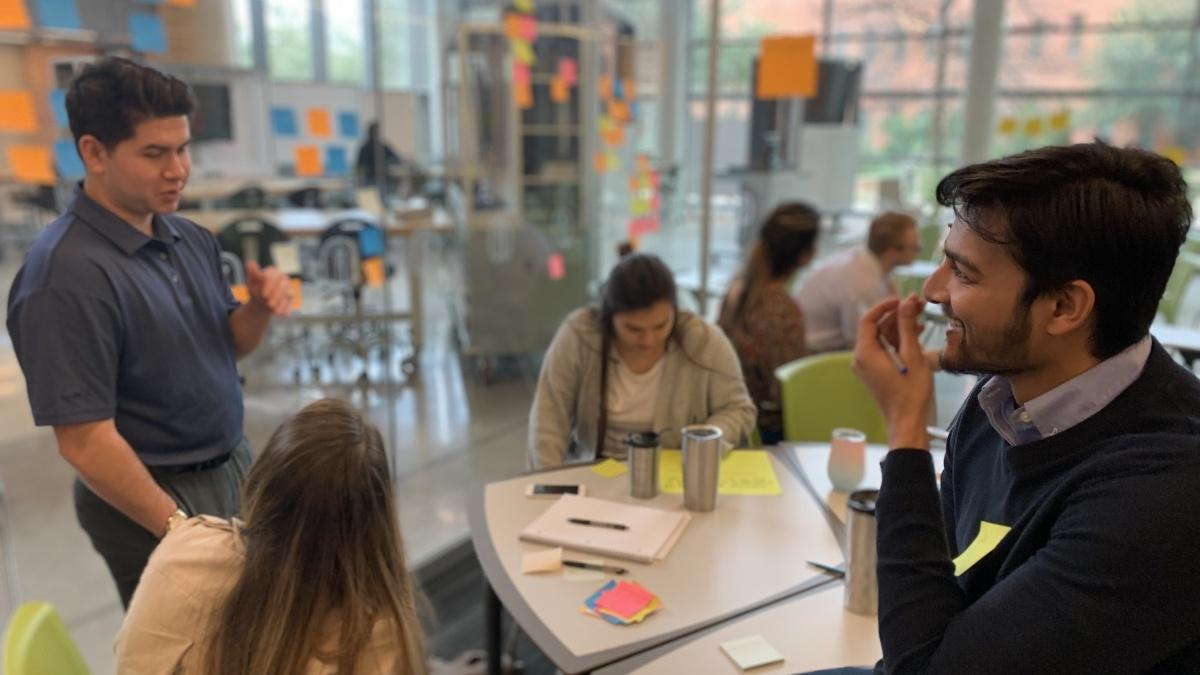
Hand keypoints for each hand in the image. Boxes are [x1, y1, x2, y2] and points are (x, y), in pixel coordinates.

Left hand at [245, 260, 291, 316]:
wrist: (261, 303)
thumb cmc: (256, 290)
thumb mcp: (251, 282)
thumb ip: (252, 273)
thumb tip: (250, 263)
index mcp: (272, 271)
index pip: (274, 274)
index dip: (269, 285)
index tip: (263, 294)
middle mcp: (283, 278)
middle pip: (283, 283)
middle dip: (276, 294)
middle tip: (269, 303)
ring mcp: (288, 288)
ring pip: (289, 293)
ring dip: (281, 302)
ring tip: (273, 310)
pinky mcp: (291, 298)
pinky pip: (291, 302)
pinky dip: (286, 308)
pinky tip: (280, 314)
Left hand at [852, 294, 932, 449]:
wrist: (907, 421)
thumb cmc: (910, 392)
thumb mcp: (912, 355)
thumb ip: (907, 326)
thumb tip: (906, 302)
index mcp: (865, 353)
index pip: (868, 319)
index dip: (885, 306)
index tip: (902, 299)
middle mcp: (861, 358)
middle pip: (877, 328)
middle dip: (897, 314)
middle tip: (918, 304)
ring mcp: (868, 366)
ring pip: (883, 338)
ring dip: (900, 326)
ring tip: (921, 316)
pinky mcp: (876, 371)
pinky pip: (885, 349)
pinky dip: (899, 340)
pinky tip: (917, 333)